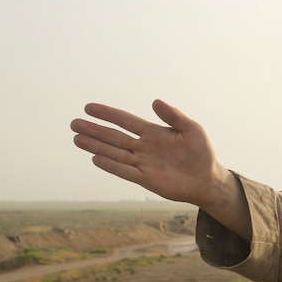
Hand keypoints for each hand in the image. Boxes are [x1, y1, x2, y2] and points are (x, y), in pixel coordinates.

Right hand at [70, 100, 250, 238]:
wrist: (207, 180)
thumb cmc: (201, 153)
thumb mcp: (192, 130)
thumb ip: (174, 116)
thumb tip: (155, 101)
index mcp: (153, 132)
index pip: (125, 121)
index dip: (108, 114)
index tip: (89, 107)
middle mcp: (144, 147)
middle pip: (114, 136)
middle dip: (94, 130)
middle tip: (74, 123)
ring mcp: (143, 163)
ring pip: (115, 153)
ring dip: (96, 146)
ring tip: (76, 139)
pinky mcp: (146, 179)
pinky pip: (125, 171)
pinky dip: (111, 165)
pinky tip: (96, 158)